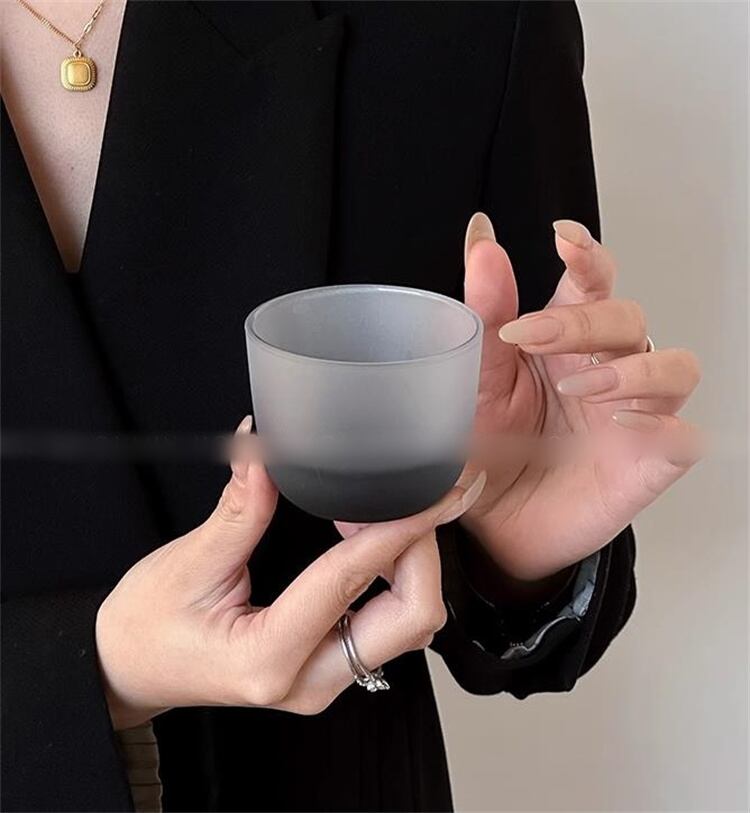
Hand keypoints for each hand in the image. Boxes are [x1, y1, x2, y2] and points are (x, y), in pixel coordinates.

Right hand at [96, 417, 485, 728]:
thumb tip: (265, 448)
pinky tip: (376, 538)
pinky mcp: (328, 666)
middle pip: (410, 617)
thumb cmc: (146, 626)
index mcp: (267, 658)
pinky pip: (390, 625)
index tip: (435, 490)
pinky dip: (398, 577)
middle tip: (414, 494)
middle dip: (424, 549)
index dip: (398, 526)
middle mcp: (308, 680)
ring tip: (389, 510)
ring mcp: (323, 680)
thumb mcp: (187, 563)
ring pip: (410, 624)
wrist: (130, 668)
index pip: (351, 579)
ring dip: (416, 563)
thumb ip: (238, 509)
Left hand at [460, 214, 701, 582]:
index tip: (563, 238)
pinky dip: (664, 423)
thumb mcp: (474, 380)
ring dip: (631, 369)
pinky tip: (622, 422)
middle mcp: (606, 368)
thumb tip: (481, 240)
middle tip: (529, 335)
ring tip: (578, 386)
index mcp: (563, 341)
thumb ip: (484, 313)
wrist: (491, 523)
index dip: (587, 256)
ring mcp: (633, 415)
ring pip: (674, 367)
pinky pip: (683, 435)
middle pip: (627, 318)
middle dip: (584, 320)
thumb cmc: (487, 446)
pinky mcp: (647, 462)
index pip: (590, 284)